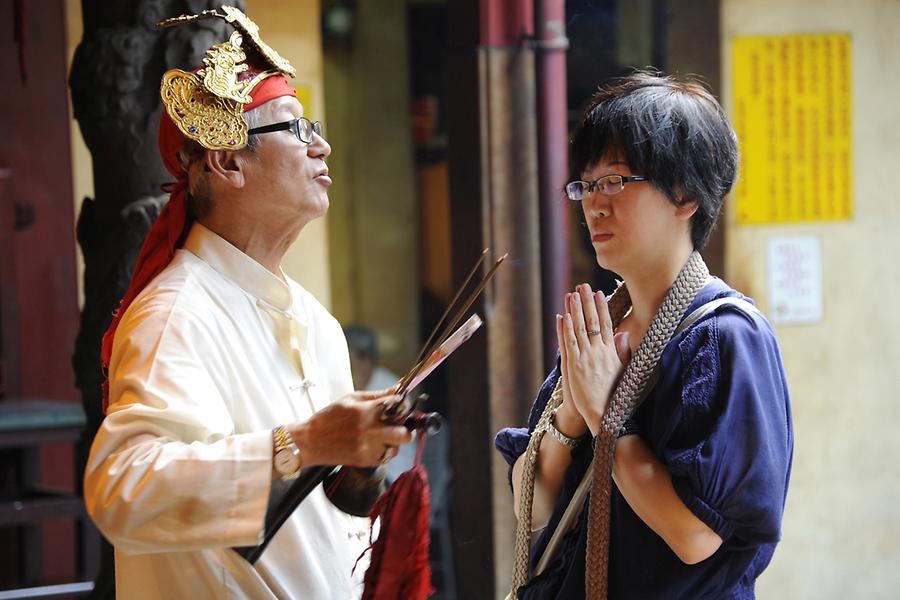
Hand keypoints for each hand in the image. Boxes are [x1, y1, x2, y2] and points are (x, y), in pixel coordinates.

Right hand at [289, 391, 412, 467]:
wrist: (310, 442)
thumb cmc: (329, 417)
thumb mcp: (351, 399)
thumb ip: (378, 395)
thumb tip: (399, 387)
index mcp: (365, 411)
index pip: (398, 405)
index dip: (402, 404)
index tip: (400, 405)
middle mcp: (369, 431)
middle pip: (405, 434)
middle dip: (406, 428)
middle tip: (398, 424)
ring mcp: (368, 449)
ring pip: (397, 448)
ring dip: (393, 441)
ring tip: (380, 435)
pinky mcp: (365, 461)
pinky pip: (385, 457)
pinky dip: (382, 450)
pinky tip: (371, 443)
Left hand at [558, 284, 631, 434]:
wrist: (604, 415)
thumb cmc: (614, 396)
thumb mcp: (624, 371)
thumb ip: (622, 351)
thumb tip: (624, 333)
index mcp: (611, 352)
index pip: (606, 324)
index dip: (601, 307)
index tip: (598, 293)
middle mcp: (598, 352)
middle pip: (591, 321)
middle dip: (586, 302)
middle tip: (582, 286)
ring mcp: (585, 358)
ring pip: (578, 329)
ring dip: (574, 310)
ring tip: (571, 294)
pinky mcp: (573, 366)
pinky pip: (568, 343)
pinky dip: (564, 329)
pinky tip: (561, 316)